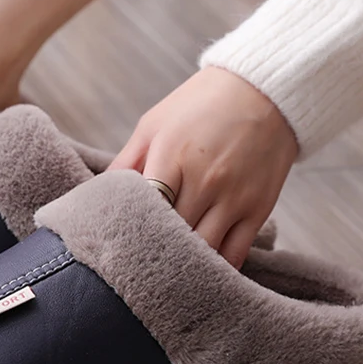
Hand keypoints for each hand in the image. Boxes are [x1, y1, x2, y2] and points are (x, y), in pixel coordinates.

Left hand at [110, 67, 297, 267]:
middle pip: (171, 234)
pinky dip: (216, 268)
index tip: (117, 242)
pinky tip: (199, 271)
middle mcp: (205, 180)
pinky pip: (235, 253)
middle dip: (151, 251)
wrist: (266, 91)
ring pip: (202, 251)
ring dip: (182, 264)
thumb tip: (96, 194)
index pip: (144, 207)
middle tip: (134, 266)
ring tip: (164, 272)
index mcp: (172, 155)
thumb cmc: (200, 106)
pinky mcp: (259, 209)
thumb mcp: (154, 124)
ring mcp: (234, 197)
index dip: (129, 228)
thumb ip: (125, 162)